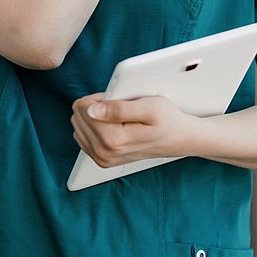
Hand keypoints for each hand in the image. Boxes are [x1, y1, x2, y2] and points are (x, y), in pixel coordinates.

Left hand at [69, 92, 198, 167]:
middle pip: (78, 116)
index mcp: (113, 140)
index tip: (117, 99)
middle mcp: (104, 153)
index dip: (100, 96)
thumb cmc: (167, 121)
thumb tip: (91, 110)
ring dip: (94, 116)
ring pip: (78, 126)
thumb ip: (119, 108)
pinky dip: (94, 126)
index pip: (83, 108)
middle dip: (96, 106)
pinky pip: (82, 136)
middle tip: (120, 108)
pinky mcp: (102, 159)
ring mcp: (102, 158)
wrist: (178, 140)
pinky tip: (112, 125)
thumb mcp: (150, 107)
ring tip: (118, 117)